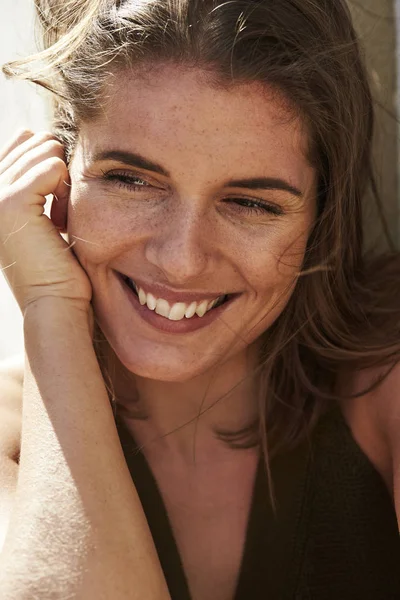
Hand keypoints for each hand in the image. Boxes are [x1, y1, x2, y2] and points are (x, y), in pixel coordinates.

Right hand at [0, 130, 91, 312]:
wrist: (53, 300)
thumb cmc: (56, 262)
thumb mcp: (40, 212)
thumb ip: (34, 177)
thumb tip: (39, 135)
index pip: (23, 140)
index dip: (52, 162)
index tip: (55, 200)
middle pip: (37, 142)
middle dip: (60, 171)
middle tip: (59, 211)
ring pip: (46, 151)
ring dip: (65, 181)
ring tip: (59, 216)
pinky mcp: (10, 201)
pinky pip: (53, 167)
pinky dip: (67, 188)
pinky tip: (60, 217)